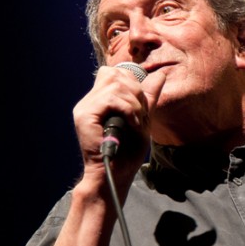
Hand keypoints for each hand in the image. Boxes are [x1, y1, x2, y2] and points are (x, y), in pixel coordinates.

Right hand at [73, 65, 165, 186]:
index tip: (141, 105)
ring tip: (135, 122)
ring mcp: (85, 107)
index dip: (132, 81)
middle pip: (115, 73)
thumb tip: (159, 74)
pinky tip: (131, 124)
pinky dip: (128, 110)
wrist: (117, 173)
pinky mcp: (84, 115)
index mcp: (100, 100)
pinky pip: (111, 99)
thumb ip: (148, 97)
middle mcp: (90, 101)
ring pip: (115, 84)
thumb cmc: (128, 151)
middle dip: (136, 90)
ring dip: (134, 103)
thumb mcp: (143, 118)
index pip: (114, 72)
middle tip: (139, 115)